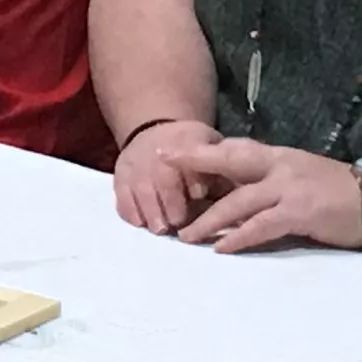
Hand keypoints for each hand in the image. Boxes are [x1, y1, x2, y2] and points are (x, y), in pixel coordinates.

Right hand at [112, 118, 224, 233]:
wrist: (159, 132)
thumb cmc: (196, 149)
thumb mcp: (215, 148)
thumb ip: (226, 170)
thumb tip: (240, 198)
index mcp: (188, 139)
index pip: (191, 157)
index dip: (194, 177)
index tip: (200, 195)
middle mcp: (159, 148)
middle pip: (161, 174)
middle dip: (168, 200)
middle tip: (175, 224)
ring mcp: (137, 160)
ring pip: (139, 185)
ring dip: (148, 208)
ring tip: (158, 229)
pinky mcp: (121, 172)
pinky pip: (121, 191)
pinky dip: (128, 208)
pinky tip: (139, 223)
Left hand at [174, 138, 361, 252]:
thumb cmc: (340, 192)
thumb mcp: (300, 175)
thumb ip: (271, 179)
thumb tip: (238, 189)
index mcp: (278, 156)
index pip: (232, 148)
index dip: (200, 150)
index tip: (169, 150)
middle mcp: (279, 167)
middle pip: (227, 162)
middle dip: (193, 165)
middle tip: (160, 169)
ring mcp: (289, 188)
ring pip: (238, 202)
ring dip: (208, 220)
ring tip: (185, 236)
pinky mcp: (300, 213)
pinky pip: (261, 226)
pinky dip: (238, 238)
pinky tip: (221, 248)